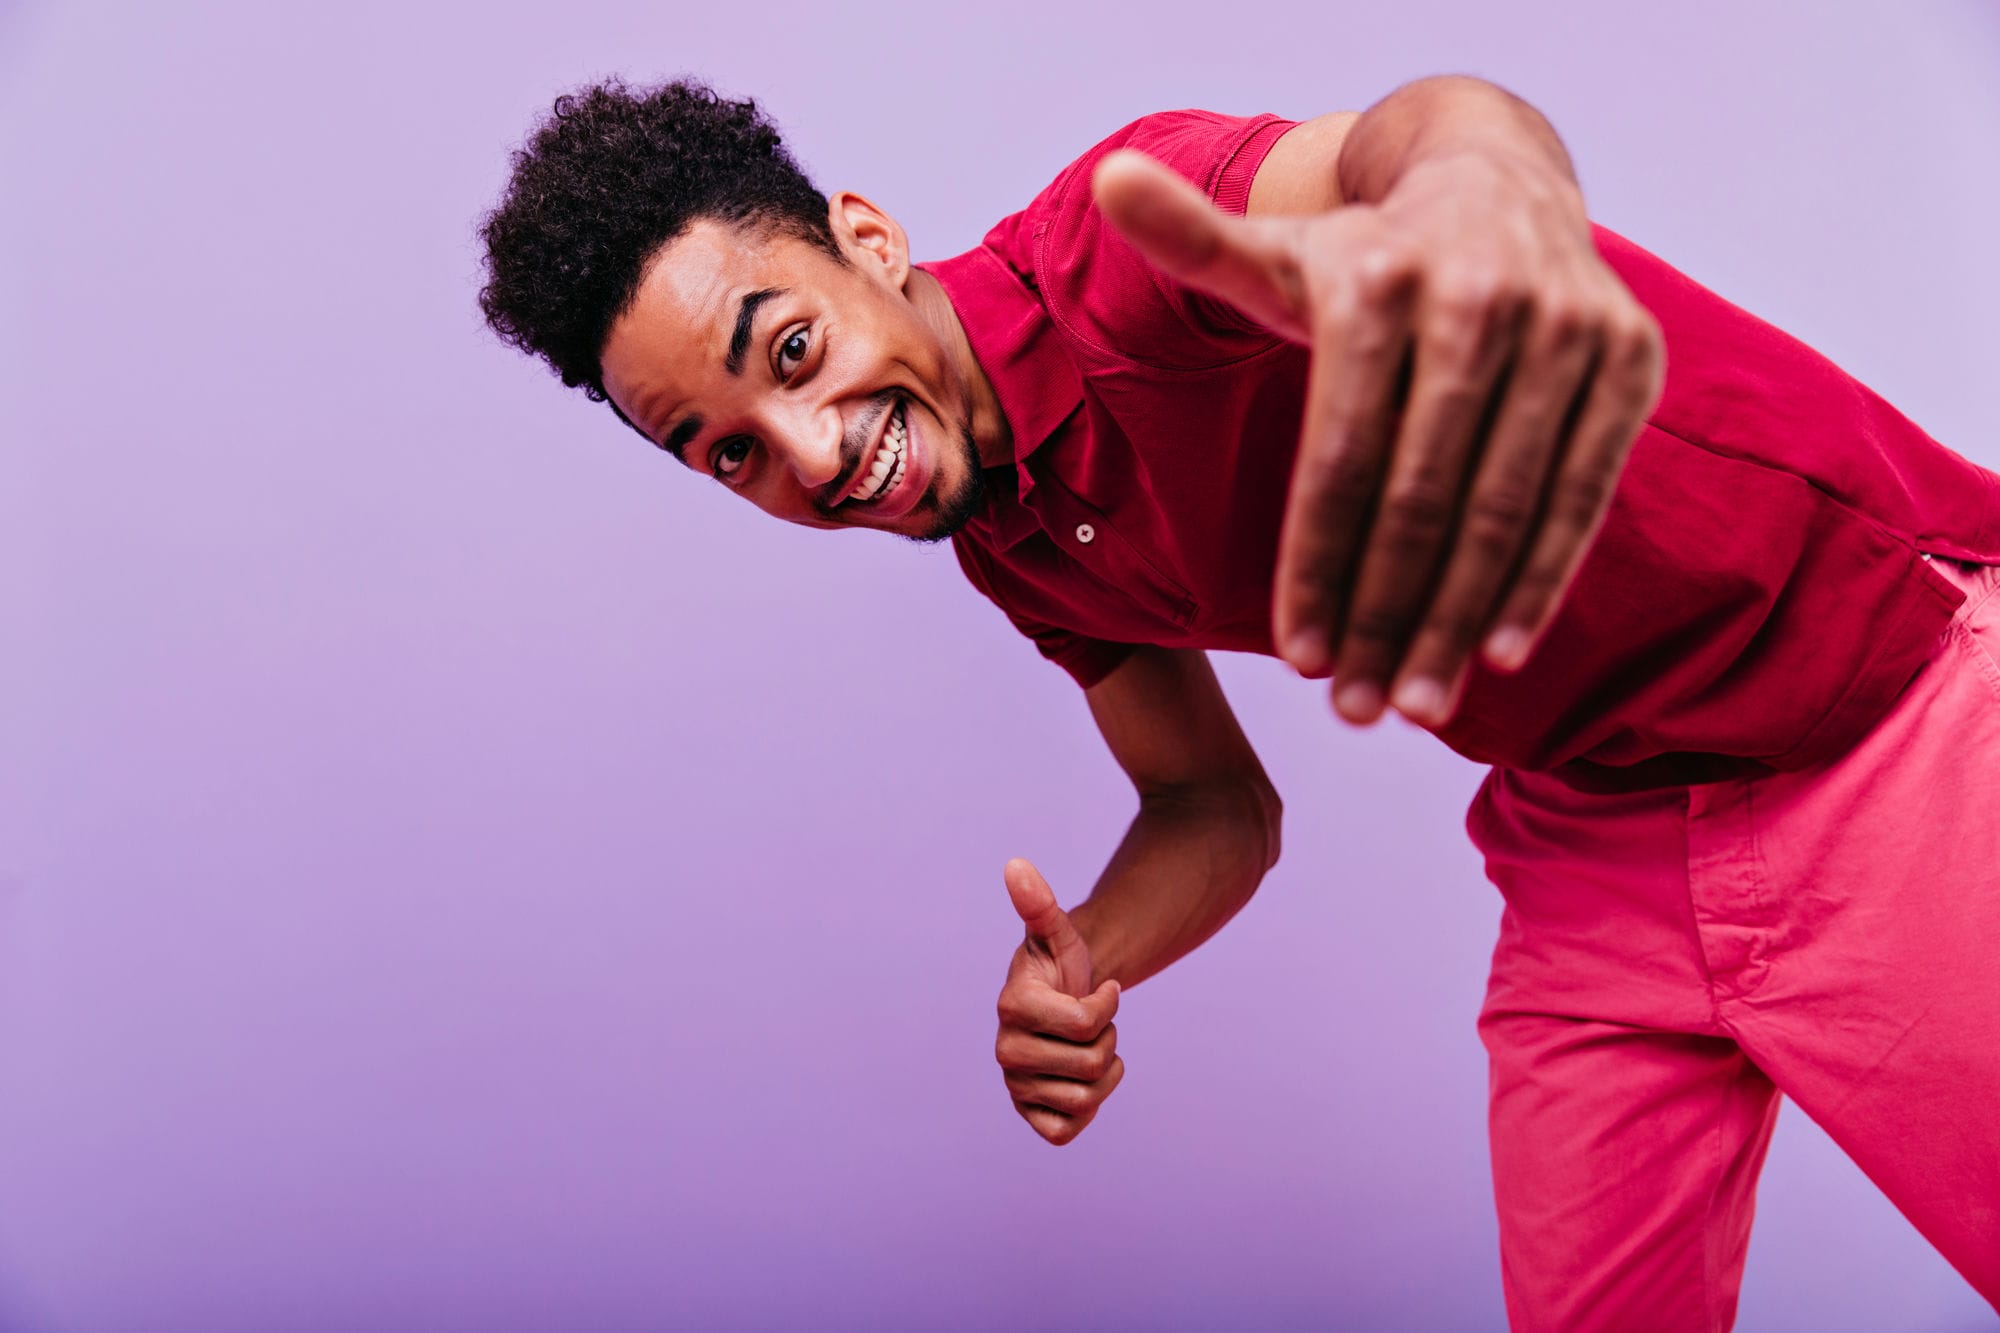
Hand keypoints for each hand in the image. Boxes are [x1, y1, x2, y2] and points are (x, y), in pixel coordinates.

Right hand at [994, 858, 1123, 1145]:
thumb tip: (1016, 865)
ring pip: (1087, 1098)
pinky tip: (1080, 1082)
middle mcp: (1005, 1051)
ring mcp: (1016, 1086)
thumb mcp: (1059, 932)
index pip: (1087, 1023)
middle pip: (1093, 1064)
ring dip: (1104, 1071)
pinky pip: (1069, 1130)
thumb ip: (1039, 902)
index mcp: (1011, 1007)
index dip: (1108, 1006)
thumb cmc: (1062, 966)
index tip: (1102, 990)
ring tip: (1086, 1047)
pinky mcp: (1029, 1116)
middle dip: (1107, 1039)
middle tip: (1090, 1023)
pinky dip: (1088, 1109)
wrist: (1063, 1002)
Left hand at [1093, 147, 1664, 725]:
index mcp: (1378, 284)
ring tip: (1417, 707)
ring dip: (1460, 622)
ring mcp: (1569, 327)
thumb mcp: (1278, 252)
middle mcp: (1481, 297)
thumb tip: (1107, 181)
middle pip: (1424, 496)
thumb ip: (1195, 240)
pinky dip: (1543, 577)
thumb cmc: (1365, 259)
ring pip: (1507, 507)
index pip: (1339, 460)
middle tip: (1359, 712)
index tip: (1299, 661)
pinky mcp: (1631, 358)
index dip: (1317, 566)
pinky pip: (1584, 491)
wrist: (1499, 180)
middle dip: (1387, 616)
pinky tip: (1498, 652)